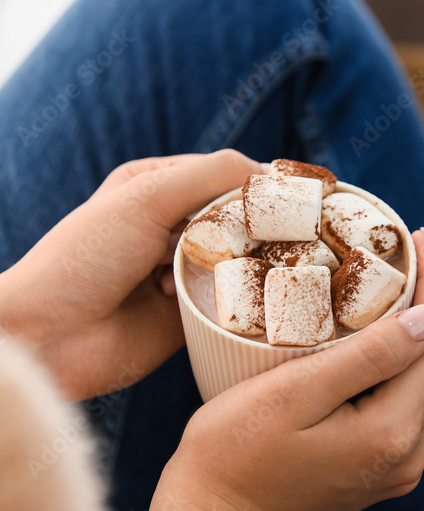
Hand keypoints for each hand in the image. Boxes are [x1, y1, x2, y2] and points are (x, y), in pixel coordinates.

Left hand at [0, 150, 261, 399]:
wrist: (50, 338)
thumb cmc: (87, 257)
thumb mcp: (146, 197)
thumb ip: (210, 176)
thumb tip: (272, 172)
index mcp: (157, 186)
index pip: (226, 175)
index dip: (256, 186)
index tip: (286, 199)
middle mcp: (172, 226)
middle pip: (238, 220)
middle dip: (250, 230)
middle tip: (255, 241)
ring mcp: (183, 273)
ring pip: (239, 261)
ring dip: (236, 267)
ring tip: (217, 273)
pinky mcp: (192, 316)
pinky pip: (231, 303)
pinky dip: (230, 301)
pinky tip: (208, 303)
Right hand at [147, 229, 423, 510]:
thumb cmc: (234, 451)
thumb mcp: (293, 393)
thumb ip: (366, 358)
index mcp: (392, 434)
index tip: (418, 236)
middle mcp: (407, 456)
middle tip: (411, 252)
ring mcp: (396, 469)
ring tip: (404, 284)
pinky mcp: (379, 473)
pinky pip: (411, 407)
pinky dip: (407, 365)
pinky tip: (388, 339)